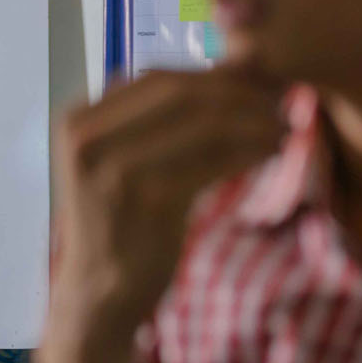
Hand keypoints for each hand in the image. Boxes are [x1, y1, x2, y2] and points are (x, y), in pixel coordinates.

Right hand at [47, 63, 284, 362]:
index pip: (156, 77)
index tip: (258, 82)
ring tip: (285, 125)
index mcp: (77, 122)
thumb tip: (232, 66)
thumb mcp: (122, 161)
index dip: (213, 73)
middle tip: (282, 98)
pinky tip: (273, 151)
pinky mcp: (144, 198)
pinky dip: (250, 149)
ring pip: (201, 121)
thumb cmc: (120, 226)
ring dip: (253, 118)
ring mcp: (111, 168)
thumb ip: (158, 119)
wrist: (96, 296)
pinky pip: (212, 159)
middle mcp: (85, 138)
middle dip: (238, 90)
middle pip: (178, 91)